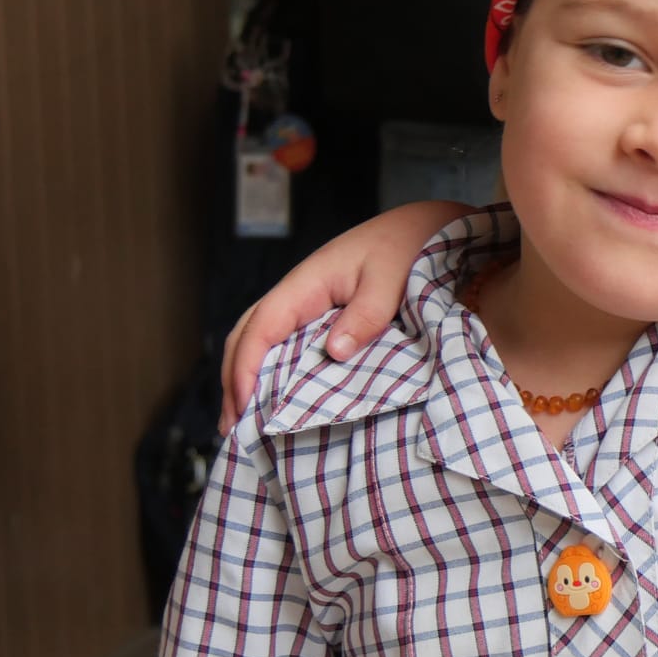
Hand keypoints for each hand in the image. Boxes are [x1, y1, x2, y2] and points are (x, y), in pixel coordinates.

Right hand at [219, 202, 468, 432]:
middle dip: (234, 381)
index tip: (243, 408)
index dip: (246, 369)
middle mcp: (298, 293)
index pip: (261, 328)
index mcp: (306, 283)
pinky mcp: (323, 313)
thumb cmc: (407, 247)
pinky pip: (287, 343)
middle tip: (231, 429)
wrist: (426, 227)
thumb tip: (335, 352)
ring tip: (242, 422)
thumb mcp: (391, 280)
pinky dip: (273, 371)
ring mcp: (308, 303)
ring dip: (247, 378)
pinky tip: (277, 397)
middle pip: (248, 337)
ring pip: (262, 341)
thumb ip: (366, 315)